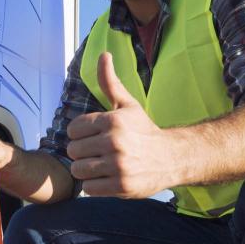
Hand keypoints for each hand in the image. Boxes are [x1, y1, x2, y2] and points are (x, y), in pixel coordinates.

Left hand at [65, 52, 179, 197]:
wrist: (171, 158)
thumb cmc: (144, 130)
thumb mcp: (127, 105)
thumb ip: (110, 82)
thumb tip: (103, 54)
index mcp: (113, 120)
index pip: (73, 129)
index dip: (80, 134)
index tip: (93, 137)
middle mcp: (115, 142)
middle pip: (73, 150)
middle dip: (83, 153)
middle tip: (98, 153)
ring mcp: (119, 165)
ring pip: (78, 170)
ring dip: (87, 170)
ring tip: (101, 166)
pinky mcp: (121, 186)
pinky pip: (89, 188)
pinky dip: (95, 186)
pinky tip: (107, 178)